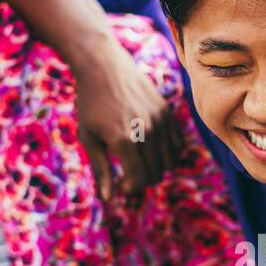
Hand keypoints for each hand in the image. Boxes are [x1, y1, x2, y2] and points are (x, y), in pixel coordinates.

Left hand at [74, 42, 179, 197]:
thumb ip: (101, 170)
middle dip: (143, 180)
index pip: (138, 180)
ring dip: (156, 168)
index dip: (130, 188)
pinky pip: (177, 144)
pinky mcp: (167, 112)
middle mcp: (146, 132)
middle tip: (129, 174)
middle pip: (155, 173)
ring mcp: (160, 121)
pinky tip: (151, 148)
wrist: (104, 66)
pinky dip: (167, 152)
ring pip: (168, 161)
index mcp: (124, 141)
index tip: (122, 185)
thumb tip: (108, 199)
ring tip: (140, 161)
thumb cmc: (91, 104)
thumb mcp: (88, 138)